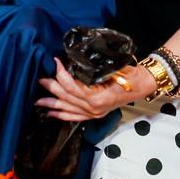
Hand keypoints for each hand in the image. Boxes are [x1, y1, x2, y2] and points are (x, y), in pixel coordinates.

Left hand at [36, 58, 155, 121]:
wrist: (141, 85)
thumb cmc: (129, 75)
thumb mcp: (111, 68)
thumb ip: (91, 69)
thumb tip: (72, 61)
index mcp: (97, 97)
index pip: (71, 86)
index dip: (61, 73)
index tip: (55, 61)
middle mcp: (93, 109)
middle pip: (66, 97)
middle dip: (51, 87)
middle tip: (39, 78)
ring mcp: (94, 114)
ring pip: (67, 109)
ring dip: (51, 104)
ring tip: (37, 99)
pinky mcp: (94, 115)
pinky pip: (74, 117)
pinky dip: (62, 115)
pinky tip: (51, 114)